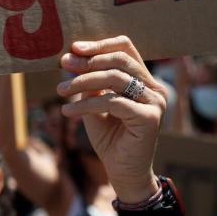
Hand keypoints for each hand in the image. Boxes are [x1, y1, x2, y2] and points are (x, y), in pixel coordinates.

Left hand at [57, 36, 167, 202]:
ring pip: (115, 78)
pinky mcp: (149, 118)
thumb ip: (89, 83)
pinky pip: (113, 102)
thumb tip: (72, 58)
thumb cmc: (109, 137)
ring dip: (83, 82)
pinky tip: (69, 111)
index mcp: (143, 80)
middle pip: (120, 59)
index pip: (126, 47)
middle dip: (88, 61)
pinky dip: (87, 104)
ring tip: (61, 91)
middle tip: (64, 65)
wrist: (122, 172)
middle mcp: (154, 88)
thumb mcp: (94, 103)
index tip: (74, 48)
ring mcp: (155, 102)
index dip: (100, 44)